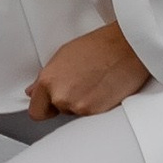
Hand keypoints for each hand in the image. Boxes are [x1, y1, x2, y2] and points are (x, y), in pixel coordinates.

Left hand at [25, 18, 153, 122]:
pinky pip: (91, 116)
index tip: (48, 104)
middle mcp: (61, 97)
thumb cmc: (99, 46)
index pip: (35, 111)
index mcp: (48, 81)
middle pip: (58, 111)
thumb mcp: (64, 54)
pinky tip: (102, 89)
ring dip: (82, 103)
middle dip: (66, 101)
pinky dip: (96, 106)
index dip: (43, 107)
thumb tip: (35, 90)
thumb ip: (48, 77)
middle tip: (80, 84)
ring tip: (94, 83)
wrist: (127, 48)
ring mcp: (79, 107)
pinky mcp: (97, 113)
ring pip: (75, 114)